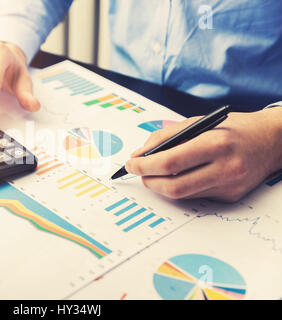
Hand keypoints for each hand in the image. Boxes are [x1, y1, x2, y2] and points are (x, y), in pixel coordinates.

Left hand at [126, 108, 281, 201]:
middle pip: (173, 186)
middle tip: (139, 172)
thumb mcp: (198, 122)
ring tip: (155, 174)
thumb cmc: (232, 128)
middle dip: (149, 181)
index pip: (169, 162)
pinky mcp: (231, 197)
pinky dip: (182, 187)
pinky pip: (196, 196)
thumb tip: (139, 155)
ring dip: (162, 186)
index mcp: (216, 143)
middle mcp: (225, 167)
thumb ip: (165, 137)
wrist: (271, 140)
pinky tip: (180, 176)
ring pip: (183, 194)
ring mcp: (230, 186)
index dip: (144, 166)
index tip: (131, 164)